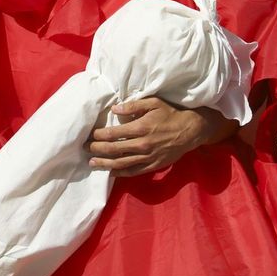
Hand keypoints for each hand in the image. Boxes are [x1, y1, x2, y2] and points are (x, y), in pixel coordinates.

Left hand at [88, 98, 233, 175]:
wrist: (191, 130)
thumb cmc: (170, 114)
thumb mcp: (153, 103)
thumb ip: (133, 105)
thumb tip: (114, 109)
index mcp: (141, 128)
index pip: (114, 133)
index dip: (99, 135)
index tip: (90, 135)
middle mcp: (142, 144)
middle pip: (114, 149)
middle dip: (97, 149)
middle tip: (85, 148)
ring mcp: (148, 157)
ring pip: (122, 163)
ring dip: (105, 163)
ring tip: (92, 163)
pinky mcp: (154, 165)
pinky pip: (134, 171)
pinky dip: (122, 172)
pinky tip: (111, 172)